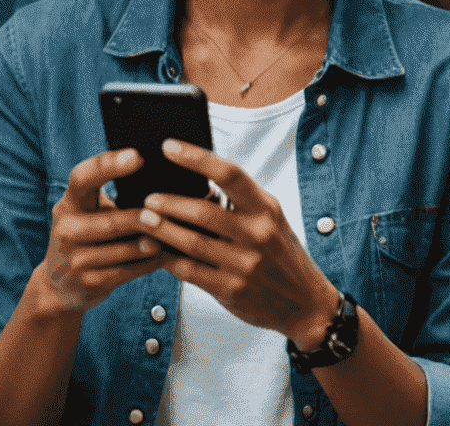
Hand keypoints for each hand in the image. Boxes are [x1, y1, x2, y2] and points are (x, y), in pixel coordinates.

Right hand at [35, 150, 164, 315]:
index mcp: (68, 203)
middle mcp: (67, 229)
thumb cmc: (84, 235)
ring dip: (150, 243)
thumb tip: (151, 174)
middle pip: (109, 221)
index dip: (109, 165)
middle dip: (138, 218)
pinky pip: (126, 271)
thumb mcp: (85, 210)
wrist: (57, 286)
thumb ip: (108, 194)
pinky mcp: (89, 282)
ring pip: (122, 249)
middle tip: (163, 212)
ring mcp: (76, 259)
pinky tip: (162, 255)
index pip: (83, 177)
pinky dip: (148, 263)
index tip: (137, 156)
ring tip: (171, 234)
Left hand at [137, 140, 337, 346]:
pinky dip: (171, 260)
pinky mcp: (232, 290)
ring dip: (164, 230)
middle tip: (147, 198)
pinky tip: (157, 252)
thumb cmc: (280, 253)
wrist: (306, 304)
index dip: (196, 157)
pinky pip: (192, 272)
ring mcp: (245, 265)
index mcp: (265, 208)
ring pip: (193, 243)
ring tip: (144, 220)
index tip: (168, 146)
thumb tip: (194, 181)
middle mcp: (257, 234)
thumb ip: (239, 202)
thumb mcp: (270, 218)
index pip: (228, 173)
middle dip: (170, 203)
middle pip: (204, 211)